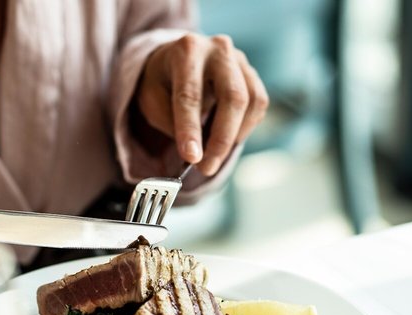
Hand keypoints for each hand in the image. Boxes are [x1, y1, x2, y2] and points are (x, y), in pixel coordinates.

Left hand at [135, 34, 268, 175]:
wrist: (177, 61)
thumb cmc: (163, 83)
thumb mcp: (152, 100)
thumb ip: (172, 123)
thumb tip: (197, 155)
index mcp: (187, 50)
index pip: (191, 94)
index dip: (191, 129)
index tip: (192, 158)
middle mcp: (218, 49)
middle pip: (233, 97)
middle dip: (221, 139)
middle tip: (207, 168)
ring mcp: (240, 60)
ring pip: (252, 102)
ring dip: (235, 137)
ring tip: (214, 155)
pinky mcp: (252, 74)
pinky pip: (258, 105)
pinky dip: (244, 128)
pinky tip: (227, 137)